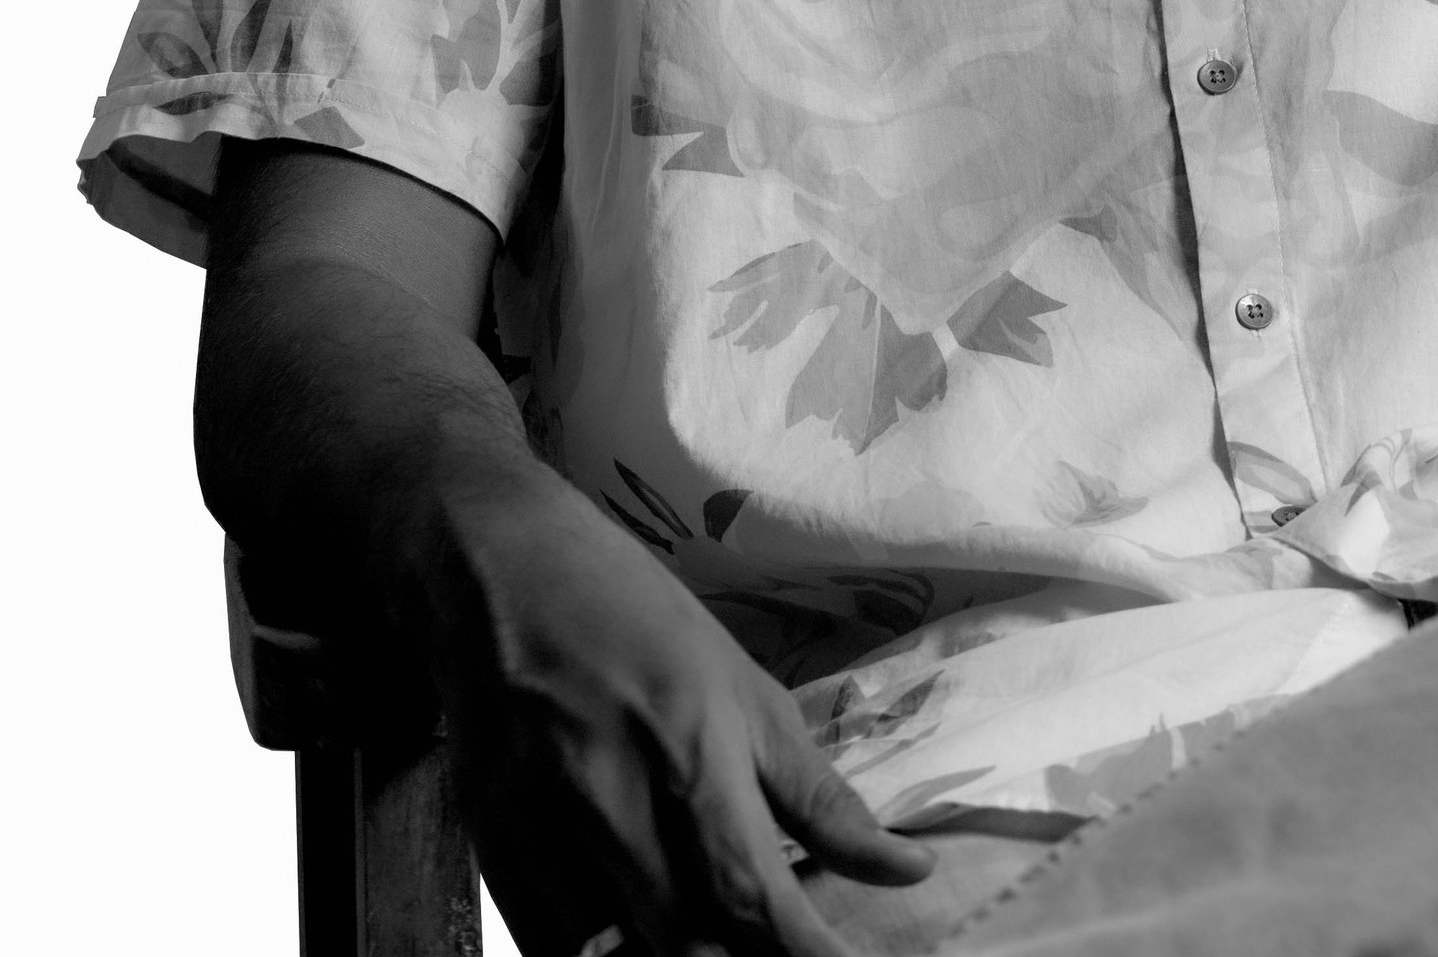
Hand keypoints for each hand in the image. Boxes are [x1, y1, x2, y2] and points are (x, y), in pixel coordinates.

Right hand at [420, 467, 933, 955]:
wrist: (494, 561)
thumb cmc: (636, 613)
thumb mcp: (743, 685)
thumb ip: (818, 796)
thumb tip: (909, 870)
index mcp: (690, 741)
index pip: (750, 890)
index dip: (804, 953)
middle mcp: (609, 792)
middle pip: (683, 940)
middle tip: (784, 948)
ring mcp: (537, 824)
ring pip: (613, 951)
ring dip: (672, 955)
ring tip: (718, 937)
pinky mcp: (487, 842)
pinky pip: (550, 941)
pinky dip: (601, 951)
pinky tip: (639, 932)